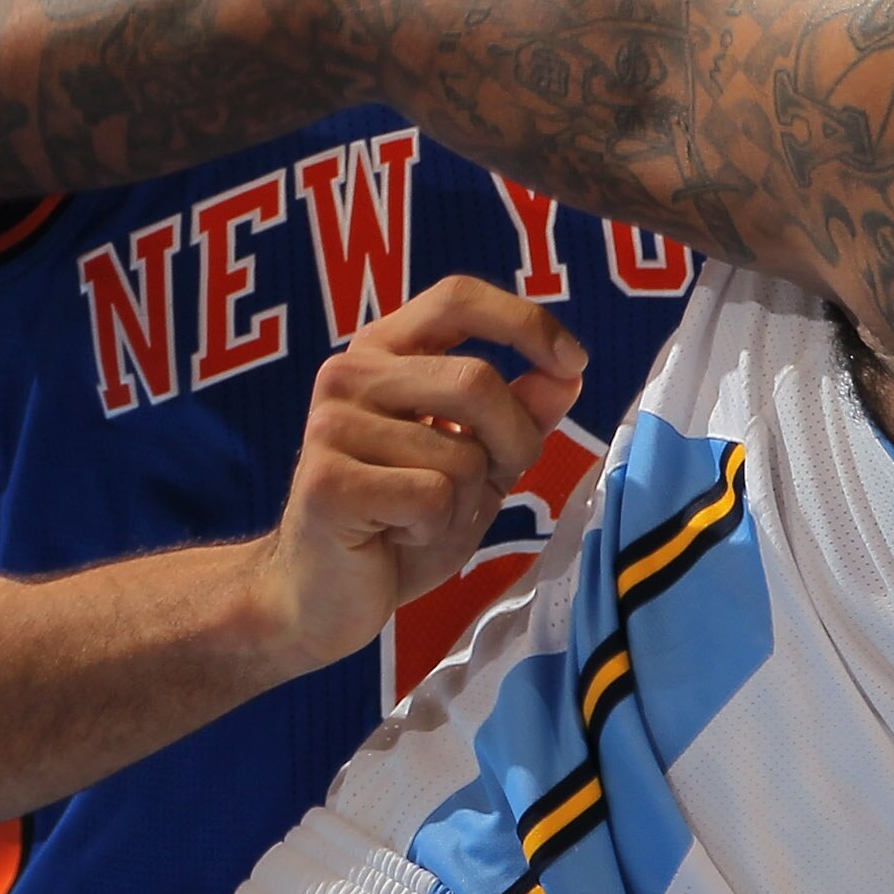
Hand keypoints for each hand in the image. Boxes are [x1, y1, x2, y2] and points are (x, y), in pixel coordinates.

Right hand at [261, 276, 586, 672]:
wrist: (320, 596)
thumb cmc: (401, 522)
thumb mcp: (477, 462)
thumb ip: (518, 414)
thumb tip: (567, 374)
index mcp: (383, 351)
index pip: (457, 297)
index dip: (524, 322)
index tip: (572, 362)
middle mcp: (349, 373)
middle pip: (476, 380)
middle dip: (514, 441)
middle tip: (493, 482)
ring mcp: (331, 425)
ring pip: (460, 452)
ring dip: (466, 501)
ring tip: (421, 518)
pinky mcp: (327, 482)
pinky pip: (432, 496)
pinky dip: (436, 528)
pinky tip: (396, 536)